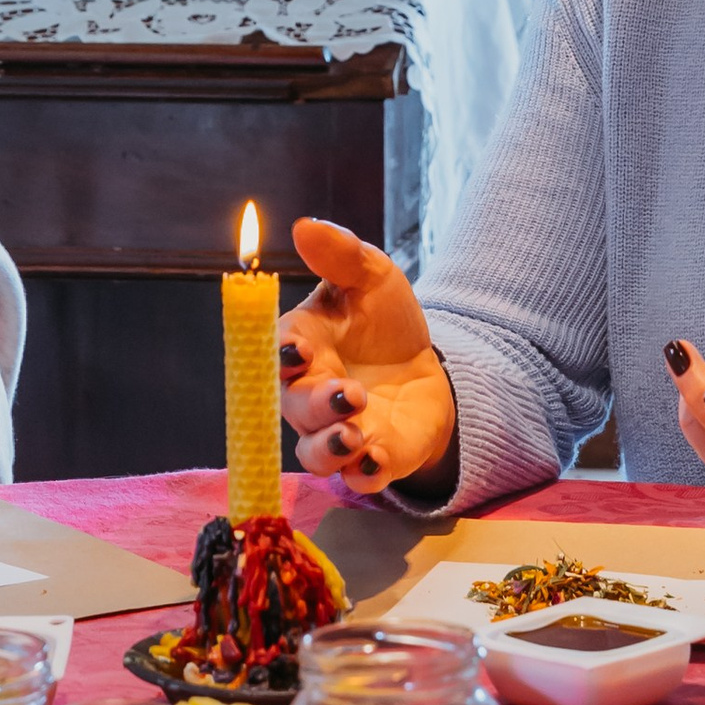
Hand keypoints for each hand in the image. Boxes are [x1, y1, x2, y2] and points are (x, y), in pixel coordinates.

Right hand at [277, 219, 456, 493]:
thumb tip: (304, 226)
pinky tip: (377, 459)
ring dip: (331, 447)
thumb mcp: (372, 277)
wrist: (428, 367)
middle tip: (350, 392)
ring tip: (356, 434)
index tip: (298, 349)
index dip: (282, 354)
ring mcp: (337, 432)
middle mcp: (308, 394)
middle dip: (317, 403)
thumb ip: (340, 254)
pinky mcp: (370, 460)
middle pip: (294, 408)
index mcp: (301, 346)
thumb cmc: (384, 322)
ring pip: (315, 453)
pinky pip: (355, 478)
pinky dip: (363, 473)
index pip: (275, 353)